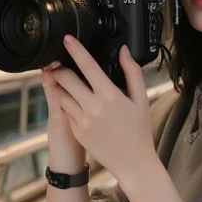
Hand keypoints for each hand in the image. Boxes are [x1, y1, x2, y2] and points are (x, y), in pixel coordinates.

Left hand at [42, 36, 156, 186]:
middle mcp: (93, 107)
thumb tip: (124, 51)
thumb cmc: (139, 130)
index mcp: (110, 96)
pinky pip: (65, 110)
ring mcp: (81, 121)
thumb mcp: (141, 99)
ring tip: (64, 79)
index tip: (66, 39)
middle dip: (60, 67)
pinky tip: (73, 100)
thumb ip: (132, 72)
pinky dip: (66, 102)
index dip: (75, 50)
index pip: (88, 66)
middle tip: (60, 61)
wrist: (133, 162)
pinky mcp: (76, 131)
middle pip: (65, 79)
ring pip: (60, 94)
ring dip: (60, 85)